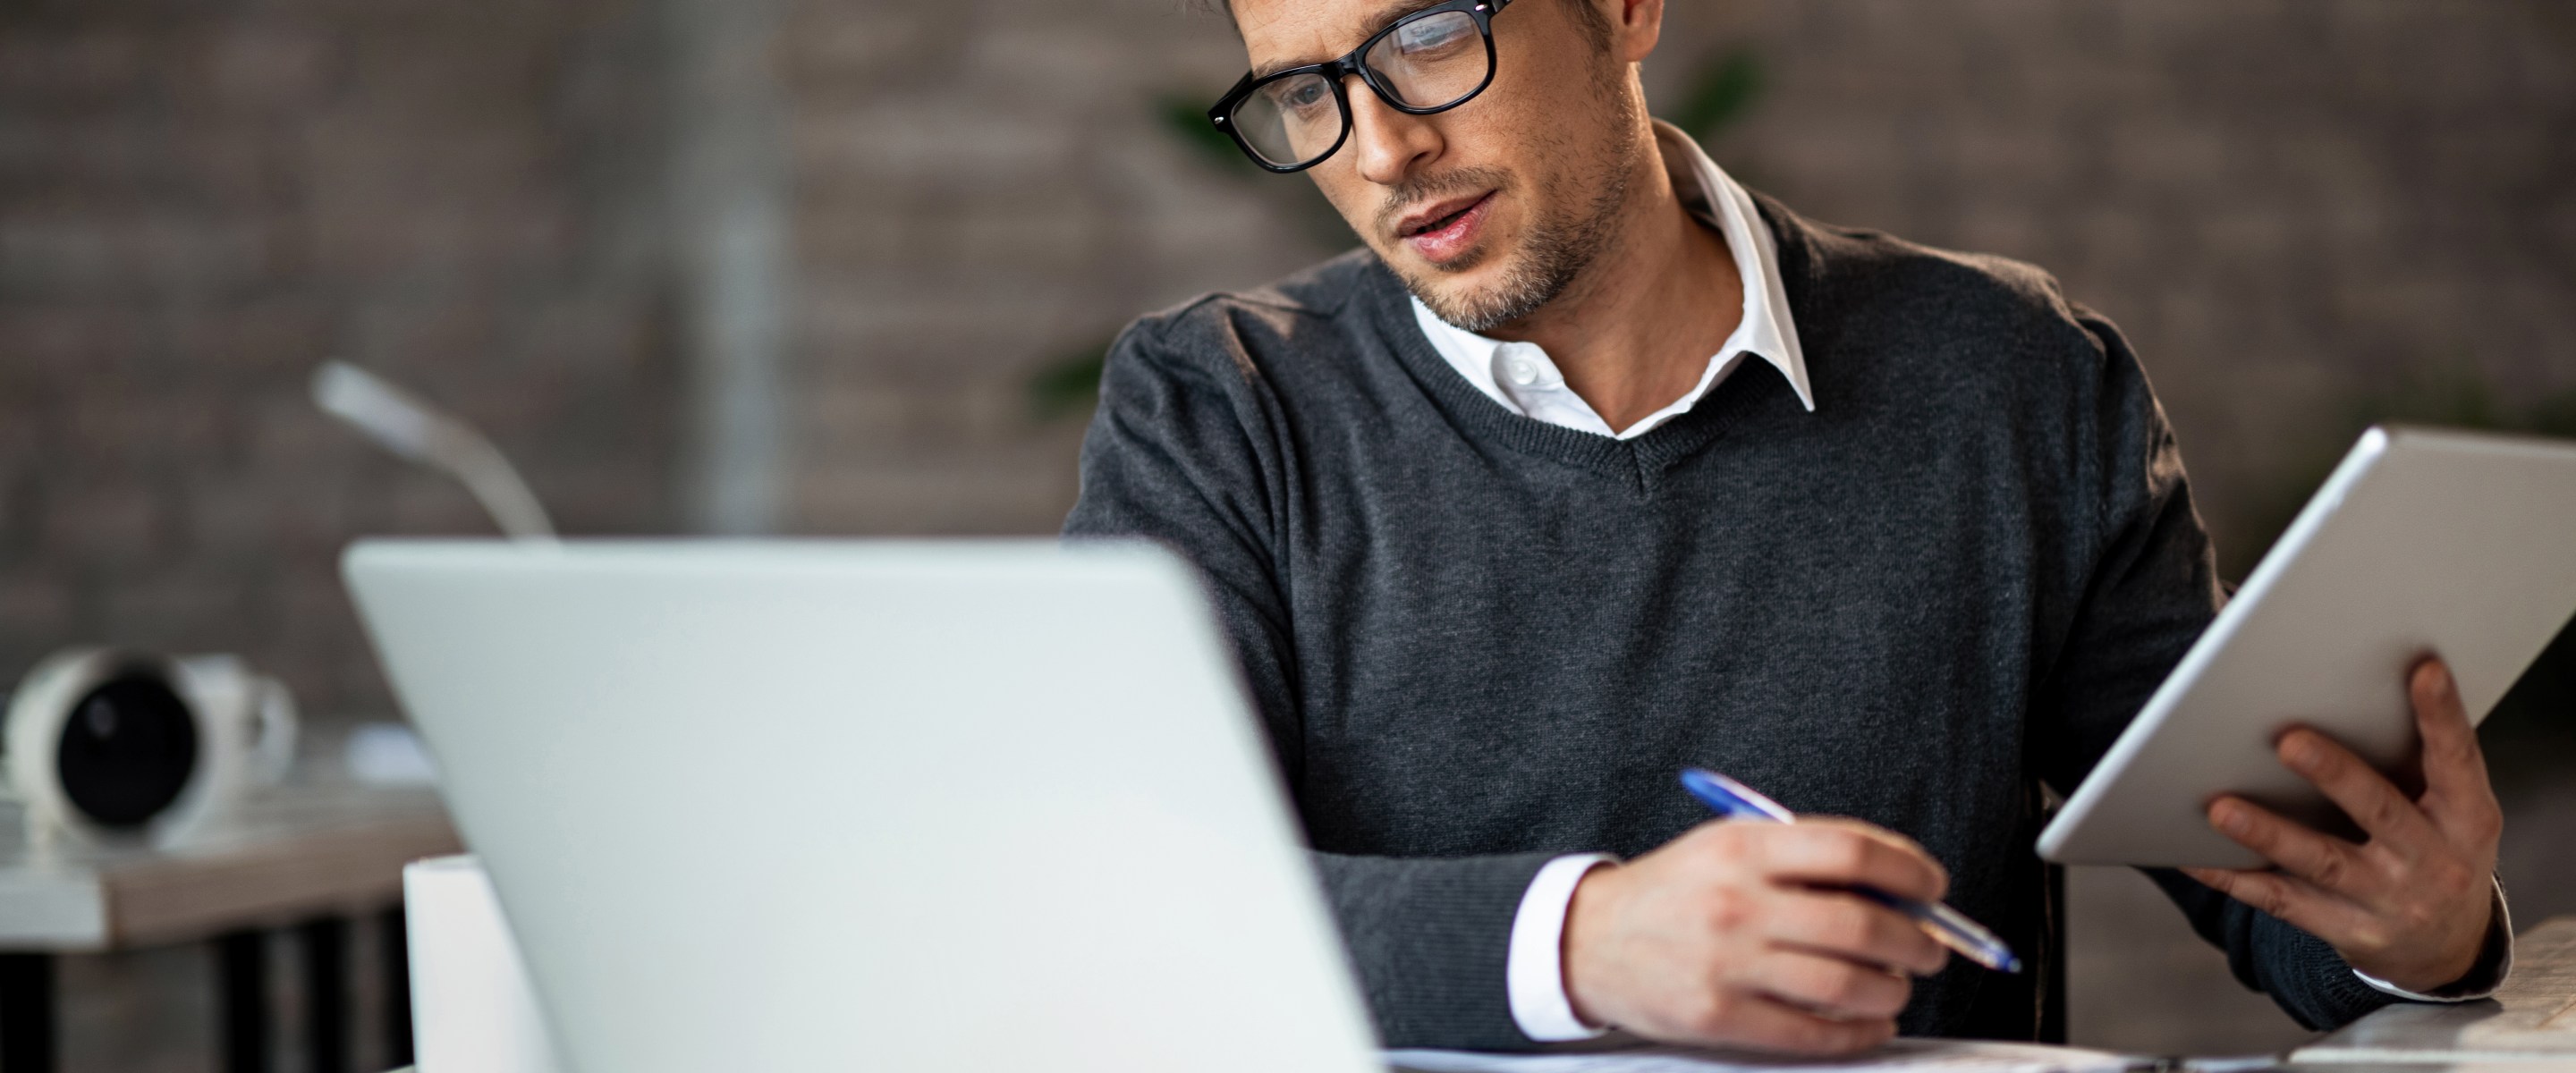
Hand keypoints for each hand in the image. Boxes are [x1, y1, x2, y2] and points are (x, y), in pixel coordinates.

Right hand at [1562, 817, 1949, 1053]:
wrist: (1589, 940)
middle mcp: (1738, 902)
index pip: (1853, 852)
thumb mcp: (1730, 848)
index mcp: (1744, 848)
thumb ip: (1805, 859)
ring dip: (1891, 990)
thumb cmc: (1674, 891)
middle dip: (1916, 941)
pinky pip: (1811, 1033)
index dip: (1911, 871)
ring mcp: (1727, 962)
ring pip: (1846, 984)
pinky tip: (1869, 1025)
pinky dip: (1858, 1034)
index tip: (1933, 888)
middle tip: (1930, 949)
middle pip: (1861, 924)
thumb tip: (1899, 890)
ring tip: (1895, 986)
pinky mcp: (1719, 1015)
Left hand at [2184, 657, 2502, 992]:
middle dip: (2335, 775)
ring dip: (2268, 833)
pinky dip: (2235, 877)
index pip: (2457, 759)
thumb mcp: (2452, 812)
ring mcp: (2392, 900)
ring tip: (2220, 808)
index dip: (2442, 716)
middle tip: (2289, 740)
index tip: (2423, 670)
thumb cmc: (2437, 850)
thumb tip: (2346, 691)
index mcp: (2467, 817)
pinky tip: (2193, 856)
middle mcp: (2435, 860)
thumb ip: (2416, 763)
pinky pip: (2283, 901)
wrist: (2447, 947)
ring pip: (2322, 862)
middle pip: (2380, 809)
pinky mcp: (2350, 931)